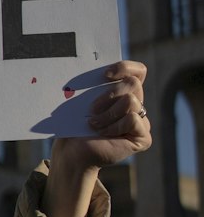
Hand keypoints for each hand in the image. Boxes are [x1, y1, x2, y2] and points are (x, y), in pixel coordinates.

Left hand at [46, 60, 150, 216]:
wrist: (72, 150)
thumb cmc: (76, 124)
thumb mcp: (85, 99)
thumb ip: (97, 85)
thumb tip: (94, 66)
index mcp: (124, 93)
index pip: (138, 71)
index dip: (125, 67)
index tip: (105, 74)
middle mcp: (136, 105)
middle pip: (133, 83)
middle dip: (109, 94)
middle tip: (92, 109)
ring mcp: (142, 121)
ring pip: (131, 101)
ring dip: (108, 113)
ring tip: (94, 124)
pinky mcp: (143, 137)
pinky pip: (133, 119)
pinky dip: (114, 126)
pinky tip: (103, 134)